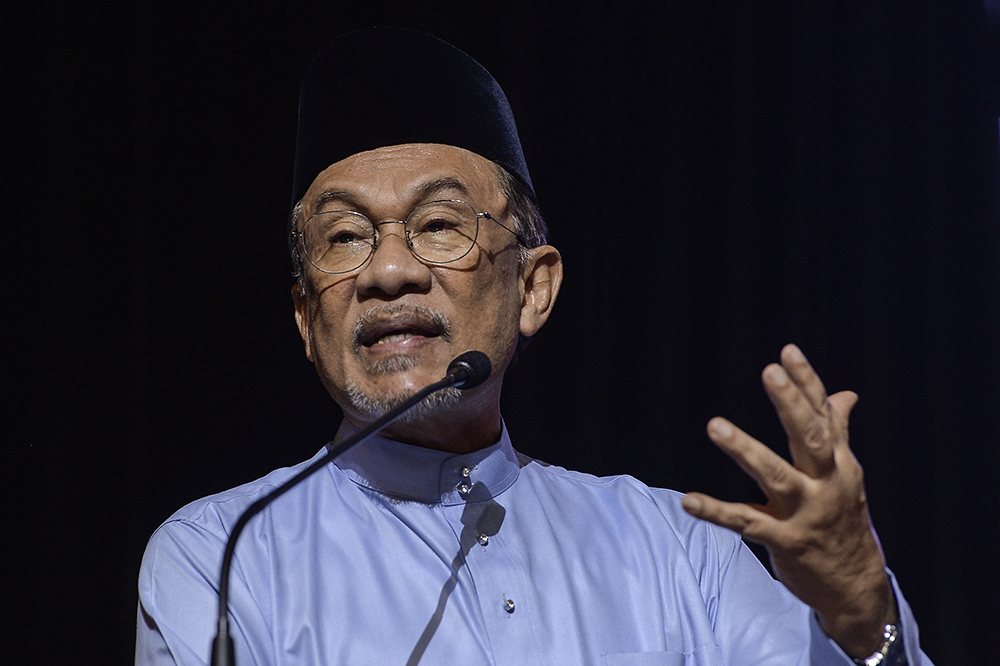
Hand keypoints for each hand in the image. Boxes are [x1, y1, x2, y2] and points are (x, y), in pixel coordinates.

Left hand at [681, 344, 896, 657]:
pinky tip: (688, 500)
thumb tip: (844, 394)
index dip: (806, 383)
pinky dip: (716, 512)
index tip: (787, 351)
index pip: (823, 416)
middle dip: (791, 404)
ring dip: (745, 450)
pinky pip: (745, 524)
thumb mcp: (846, 475)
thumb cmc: (843, 519)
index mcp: (840, 463)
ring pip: (775, 476)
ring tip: (715, 424)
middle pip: (811, 438)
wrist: (856, 587)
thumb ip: (838, 432)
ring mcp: (806, 514)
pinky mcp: (785, 541)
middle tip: (769, 371)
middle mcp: (827, 484)